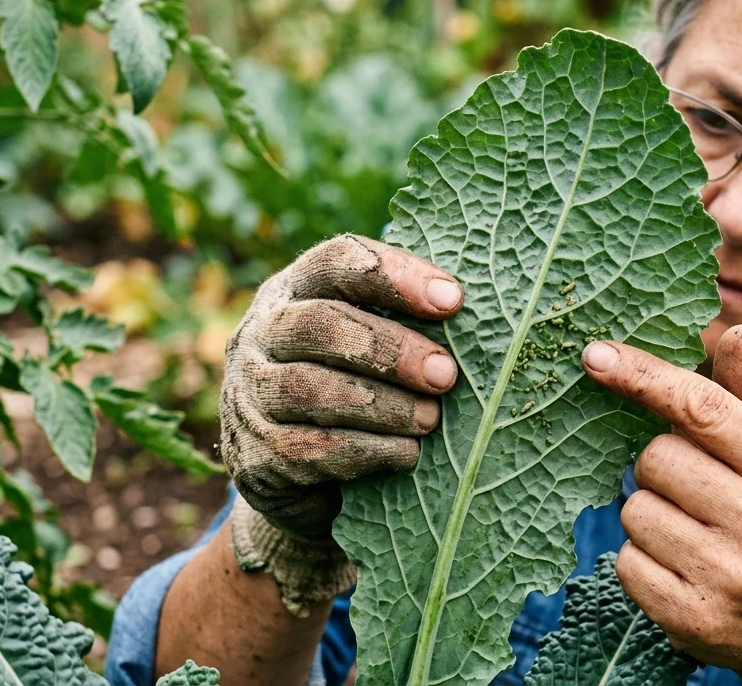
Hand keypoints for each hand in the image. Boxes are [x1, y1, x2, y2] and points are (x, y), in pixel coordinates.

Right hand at [220, 234, 461, 611]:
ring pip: (310, 388)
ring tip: (431, 419)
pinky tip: (407, 454)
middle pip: (321, 323)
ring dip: (383, 405)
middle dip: (391, 348)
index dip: (395, 276)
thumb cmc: (357, 387)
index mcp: (295, 288)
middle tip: (446, 374)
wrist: (300, 481)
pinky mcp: (255, 454)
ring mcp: (249, 394)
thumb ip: (408, 320)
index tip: (454, 300)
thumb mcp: (372, 343)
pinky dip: (367, 450)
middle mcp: (261, 333)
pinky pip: (310, 449)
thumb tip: (492, 313)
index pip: (337, 260)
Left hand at [581, 326, 741, 683]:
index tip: (593, 355)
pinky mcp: (690, 617)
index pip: (701, 408)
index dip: (642, 376)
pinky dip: (641, 562)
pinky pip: (625, 562)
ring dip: (649, 516)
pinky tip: (680, 569)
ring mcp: (726, 574)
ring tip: (692, 534)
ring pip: (634, 511)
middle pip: (654, 458)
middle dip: (659, 468)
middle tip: (693, 491)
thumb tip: (737, 330)